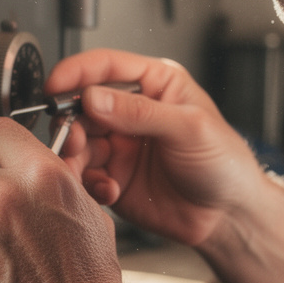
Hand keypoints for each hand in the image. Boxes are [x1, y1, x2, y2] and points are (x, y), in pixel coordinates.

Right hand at [49, 49, 283, 282]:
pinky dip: (89, 184)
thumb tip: (92, 97)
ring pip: (78, 142)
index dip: (76, 72)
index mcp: (155, 84)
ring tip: (82, 170)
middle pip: (83, 105)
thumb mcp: (188, 128)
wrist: (229, 216)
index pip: (107, 66)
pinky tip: (108, 192)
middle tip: (71, 140)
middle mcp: (132, 112)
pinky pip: (85, 176)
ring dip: (74, 156)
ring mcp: (121, 145)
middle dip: (71, 122)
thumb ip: (140, 113)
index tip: (54, 86)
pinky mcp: (114, 177)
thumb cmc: (224, 164)